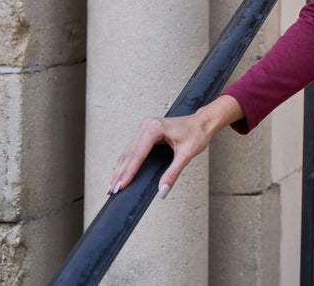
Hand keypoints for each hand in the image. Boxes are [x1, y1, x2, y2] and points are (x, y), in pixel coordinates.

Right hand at [107, 95, 243, 198]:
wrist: (203, 122)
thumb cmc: (197, 133)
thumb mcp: (187, 155)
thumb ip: (173, 173)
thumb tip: (162, 191)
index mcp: (154, 128)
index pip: (137, 154)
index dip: (128, 172)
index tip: (120, 186)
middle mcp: (146, 126)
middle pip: (129, 155)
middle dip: (120, 174)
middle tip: (111, 192)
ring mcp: (144, 128)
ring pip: (128, 153)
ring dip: (120, 170)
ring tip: (111, 188)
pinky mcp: (144, 133)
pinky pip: (132, 151)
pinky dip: (125, 164)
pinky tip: (119, 175)